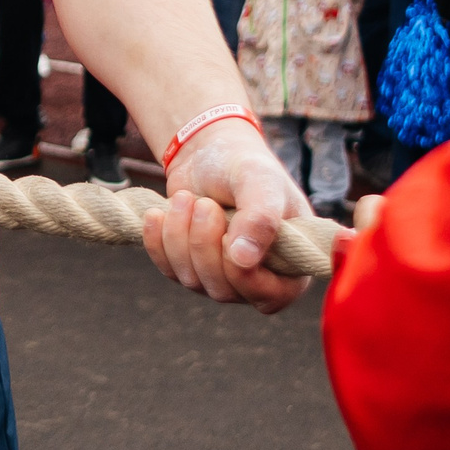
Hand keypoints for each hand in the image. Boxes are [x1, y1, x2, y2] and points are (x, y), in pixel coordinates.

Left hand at [141, 120, 312, 312]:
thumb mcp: (261, 182)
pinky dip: (158, 241)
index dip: (241, 271)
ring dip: (180, 236)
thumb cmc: (247, 166)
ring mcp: (222, 277)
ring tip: (186, 199)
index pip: (269, 297)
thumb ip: (260, 218)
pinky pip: (168, 269)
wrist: (212, 152)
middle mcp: (259, 279)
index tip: (226, 230)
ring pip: (191, 280)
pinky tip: (158, 214)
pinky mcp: (191, 266)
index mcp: (292, 266)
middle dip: (204, 244)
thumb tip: (243, 261)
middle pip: (223, 290)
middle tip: (205, 204)